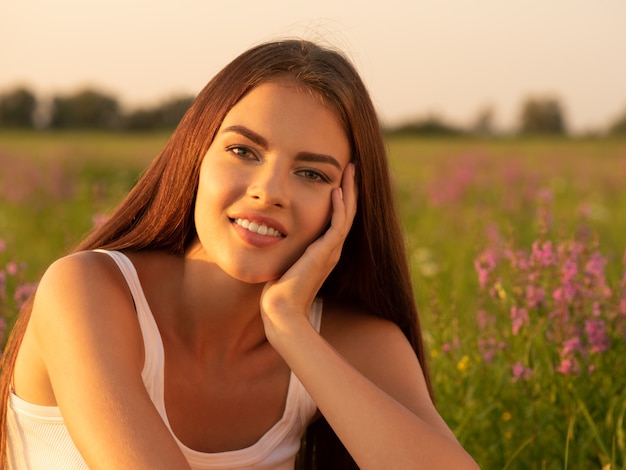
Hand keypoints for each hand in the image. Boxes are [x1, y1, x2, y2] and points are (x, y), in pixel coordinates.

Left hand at [260, 163, 356, 338]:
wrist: (282, 310)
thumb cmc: (278, 290)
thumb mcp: (285, 262)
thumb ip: (286, 249)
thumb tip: (271, 236)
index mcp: (324, 251)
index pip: (338, 218)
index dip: (341, 197)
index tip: (338, 177)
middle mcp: (332, 249)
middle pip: (348, 211)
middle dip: (350, 188)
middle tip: (351, 166)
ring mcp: (331, 251)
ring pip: (347, 214)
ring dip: (349, 190)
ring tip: (350, 170)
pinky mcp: (326, 253)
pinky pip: (338, 224)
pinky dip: (339, 207)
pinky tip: (337, 191)